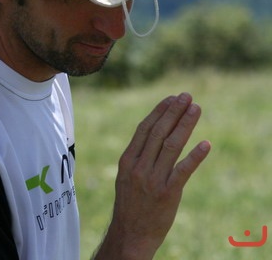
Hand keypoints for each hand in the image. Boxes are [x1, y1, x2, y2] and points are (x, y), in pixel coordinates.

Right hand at [93, 93, 210, 259]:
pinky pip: (183, 171)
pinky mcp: (167, 193)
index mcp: (127, 160)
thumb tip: (154, 135)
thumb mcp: (126, 176)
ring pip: (171, 146)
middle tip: (187, 97)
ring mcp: (152, 180)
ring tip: (196, 109)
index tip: (171, 99)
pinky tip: (205, 145)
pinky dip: (195, 157)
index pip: (145, 129)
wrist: (130, 233)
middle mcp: (138, 167)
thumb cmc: (130, 204)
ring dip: (185, 125)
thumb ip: (138, 157)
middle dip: (174, 112)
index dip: (159, 112)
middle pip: (159, 132)